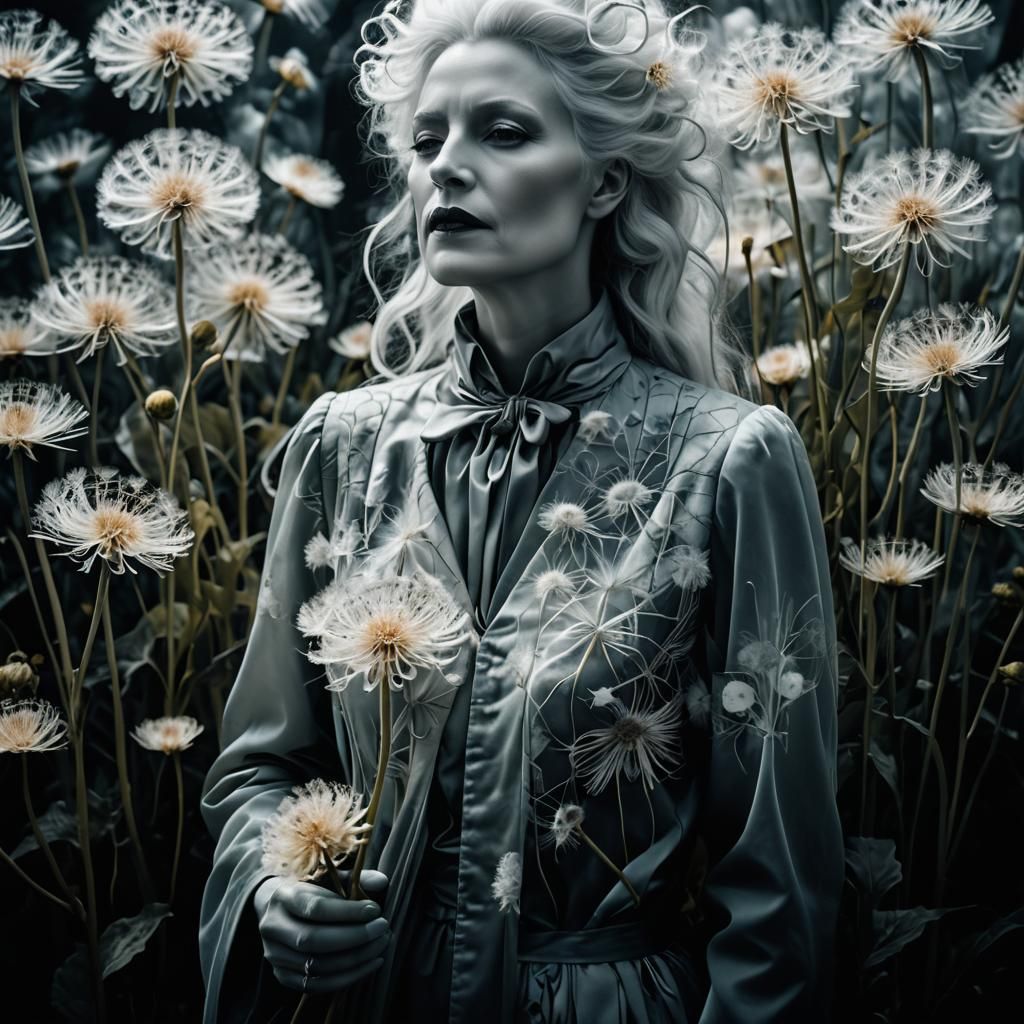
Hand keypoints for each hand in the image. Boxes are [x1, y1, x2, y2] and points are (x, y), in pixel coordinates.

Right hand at [254, 869, 390, 994]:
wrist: (277, 909)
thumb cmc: (310, 890)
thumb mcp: (328, 877)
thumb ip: (355, 879)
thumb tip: (382, 882)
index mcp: (283, 896)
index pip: (315, 908)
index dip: (347, 912)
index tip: (375, 910)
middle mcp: (273, 927)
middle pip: (313, 940)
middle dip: (354, 937)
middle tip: (382, 929)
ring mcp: (274, 955)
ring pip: (315, 966)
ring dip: (355, 959)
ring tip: (380, 945)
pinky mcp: (283, 976)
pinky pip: (316, 985)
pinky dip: (347, 977)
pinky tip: (370, 963)